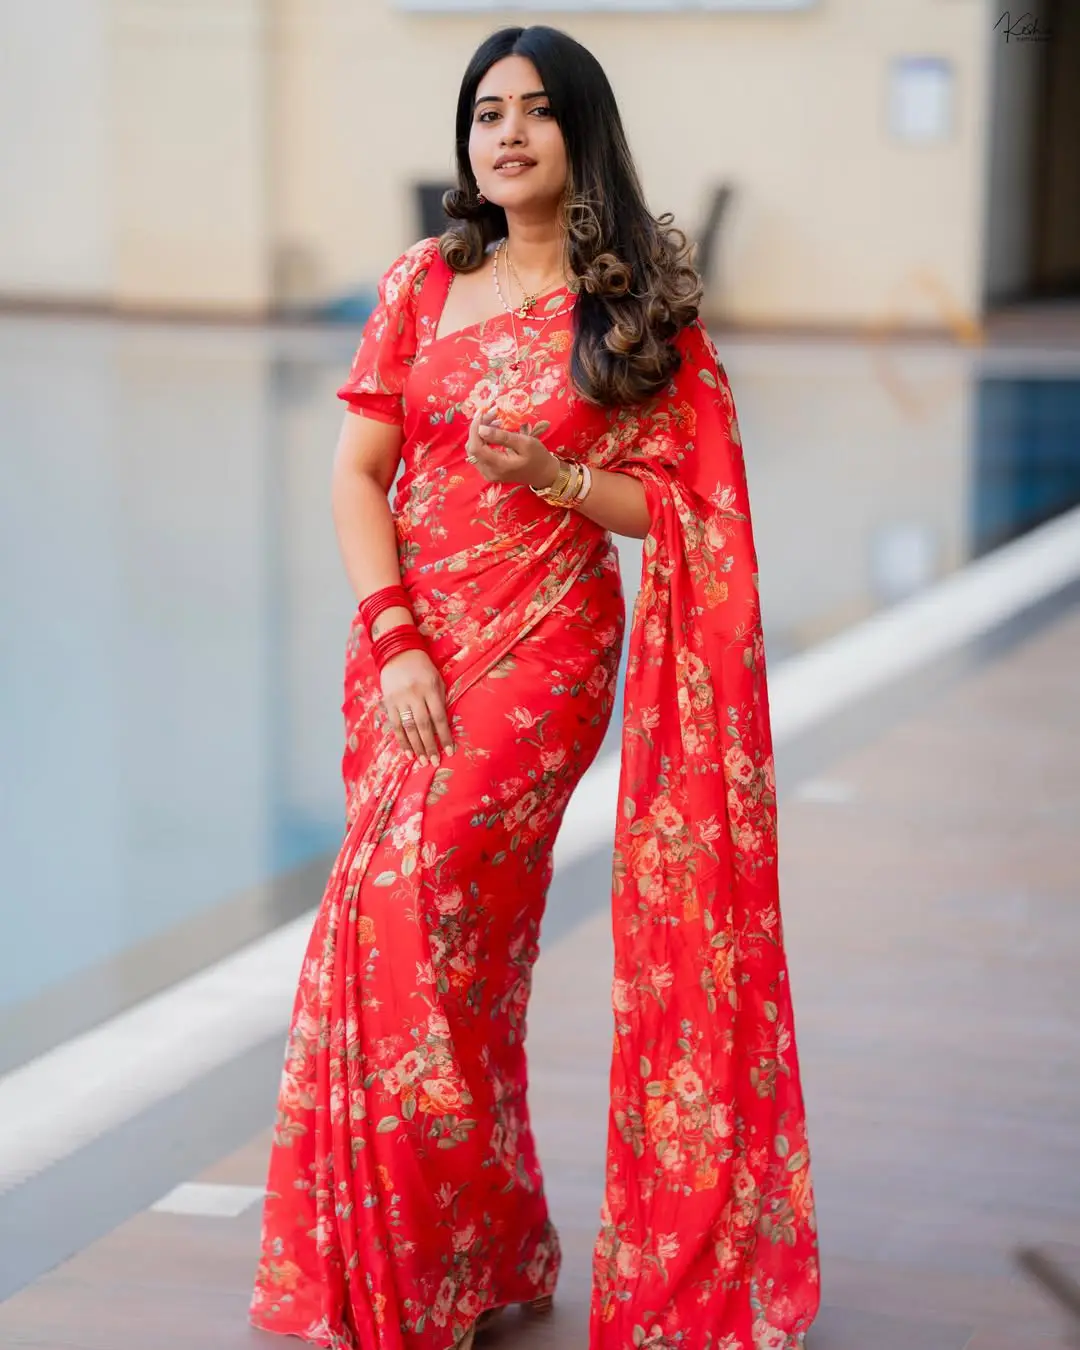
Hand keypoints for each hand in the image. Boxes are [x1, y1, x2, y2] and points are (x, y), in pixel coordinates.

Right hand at [379, 645, 454, 764]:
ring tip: (423, 761)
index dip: (444, 736)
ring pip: (409, 728)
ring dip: (416, 747)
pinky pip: (395, 725)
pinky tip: (408, 752)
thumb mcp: (437, 679)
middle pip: (424, 725)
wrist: (398, 653)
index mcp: (430, 688)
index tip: (449, 751)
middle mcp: (414, 695)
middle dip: (430, 746)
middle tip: (435, 762)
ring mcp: (400, 699)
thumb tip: (444, 725)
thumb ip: (440, 700)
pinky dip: (402, 740)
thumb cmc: (423, 668)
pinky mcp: (388, 703)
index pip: (439, 717)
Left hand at [465, 411, 558, 489]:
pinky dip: (483, 440)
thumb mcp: (525, 443)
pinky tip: (493, 431)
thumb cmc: (538, 458)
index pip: (476, 447)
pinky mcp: (489, 471)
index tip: (482, 413)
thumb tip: (481, 429)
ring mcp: (487, 473)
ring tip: (494, 421)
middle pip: (472, 448)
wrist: (543, 474)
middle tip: (491, 414)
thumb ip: (503, 437)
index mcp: (498, 466)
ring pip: (474, 451)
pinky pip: (479, 454)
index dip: (475, 429)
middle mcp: (489, 472)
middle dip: (478, 428)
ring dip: (480, 433)